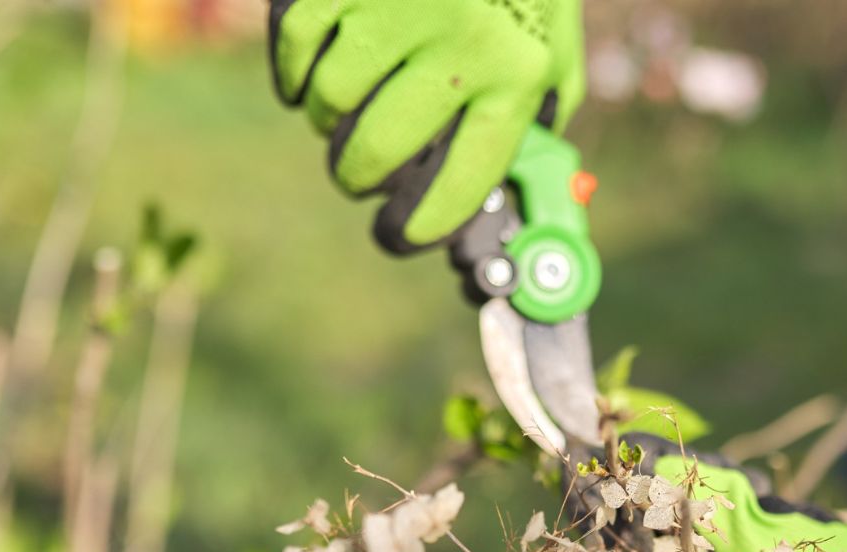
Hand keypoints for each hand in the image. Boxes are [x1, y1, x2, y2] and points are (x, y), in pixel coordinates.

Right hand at [269, 0, 584, 250]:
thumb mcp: (554, 36)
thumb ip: (539, 106)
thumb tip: (511, 175)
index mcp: (515, 72)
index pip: (461, 180)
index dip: (424, 222)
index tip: (402, 235)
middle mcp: (459, 45)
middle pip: (377, 151)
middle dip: (357, 176)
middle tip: (355, 174)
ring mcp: (396, 7)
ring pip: (328, 104)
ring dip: (325, 118)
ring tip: (338, 109)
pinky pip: (296, 47)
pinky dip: (292, 74)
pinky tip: (303, 78)